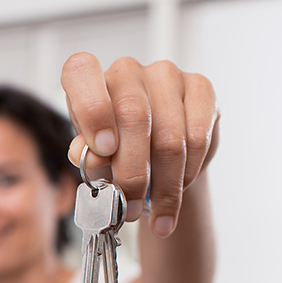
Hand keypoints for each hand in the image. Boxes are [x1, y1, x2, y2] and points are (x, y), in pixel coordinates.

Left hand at [62, 53, 218, 237]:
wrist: (153, 148)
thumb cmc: (113, 148)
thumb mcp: (91, 154)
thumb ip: (87, 155)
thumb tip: (91, 158)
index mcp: (86, 77)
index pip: (81, 72)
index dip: (92, 110)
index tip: (102, 150)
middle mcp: (126, 70)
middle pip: (133, 116)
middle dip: (132, 173)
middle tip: (129, 208)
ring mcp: (165, 75)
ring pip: (170, 137)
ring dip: (164, 185)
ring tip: (157, 212)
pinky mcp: (200, 88)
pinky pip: (198, 139)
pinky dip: (187, 173)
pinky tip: (179, 188)